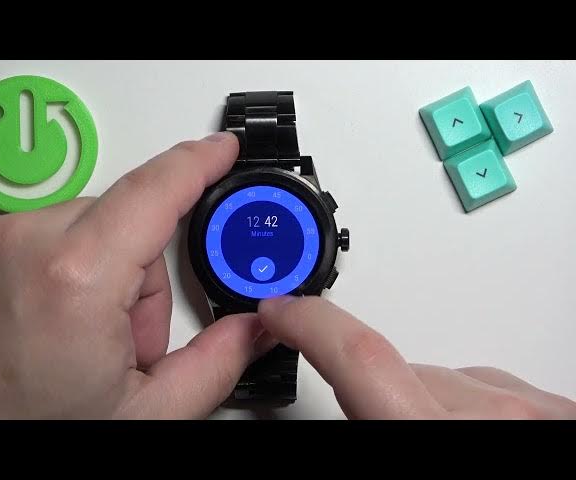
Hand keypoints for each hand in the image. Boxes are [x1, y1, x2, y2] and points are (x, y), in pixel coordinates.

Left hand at [0, 132, 273, 418]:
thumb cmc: (23, 438)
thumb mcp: (145, 416)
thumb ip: (215, 364)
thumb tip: (253, 328)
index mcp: (72, 281)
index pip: (154, 193)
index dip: (198, 163)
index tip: (220, 150)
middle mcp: (16, 245)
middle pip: (120, 223)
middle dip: (138, 276)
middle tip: (122, 343)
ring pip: (77, 227)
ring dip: (93, 274)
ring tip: (73, 341)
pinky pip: (33, 234)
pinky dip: (49, 270)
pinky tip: (38, 324)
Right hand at [259, 296, 575, 418]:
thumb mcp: (410, 472)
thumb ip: (367, 425)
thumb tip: (332, 413)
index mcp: (434, 436)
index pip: (361, 358)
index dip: (311, 324)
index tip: (284, 309)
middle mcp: (498, 418)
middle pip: (403, 375)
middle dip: (377, 395)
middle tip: (374, 425)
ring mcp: (541, 409)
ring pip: (448, 381)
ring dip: (427, 406)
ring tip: (430, 438)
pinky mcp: (562, 408)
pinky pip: (494, 392)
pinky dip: (471, 410)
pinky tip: (476, 438)